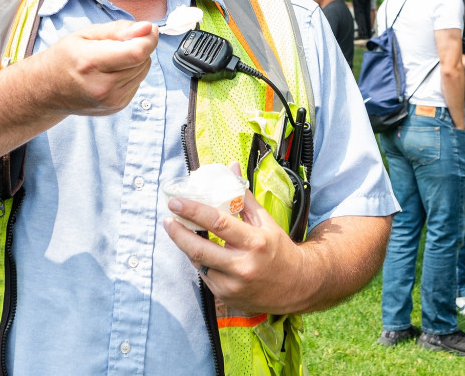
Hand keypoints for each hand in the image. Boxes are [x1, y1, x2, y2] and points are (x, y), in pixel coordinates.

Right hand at [32, 20, 157, 116]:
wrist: (48, 89)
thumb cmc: (66, 56)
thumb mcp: (86, 33)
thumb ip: (119, 29)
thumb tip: (147, 28)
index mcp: (91, 62)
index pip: (137, 52)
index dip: (149, 38)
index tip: (148, 28)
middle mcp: (102, 86)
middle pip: (143, 61)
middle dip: (141, 46)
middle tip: (122, 41)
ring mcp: (110, 100)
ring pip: (143, 72)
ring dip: (137, 60)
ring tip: (114, 57)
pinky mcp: (116, 107)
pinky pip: (137, 83)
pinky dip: (131, 73)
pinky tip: (112, 71)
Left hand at [164, 163, 303, 314]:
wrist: (296, 286)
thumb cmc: (278, 249)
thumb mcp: (265, 221)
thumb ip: (243, 196)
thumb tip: (230, 167)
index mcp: (254, 242)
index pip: (218, 223)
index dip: (194, 211)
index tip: (176, 202)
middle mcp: (242, 266)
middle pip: (200, 250)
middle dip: (178, 233)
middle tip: (167, 219)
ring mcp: (233, 285)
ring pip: (199, 263)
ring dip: (186, 246)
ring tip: (178, 231)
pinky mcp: (226, 297)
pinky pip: (205, 276)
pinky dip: (200, 262)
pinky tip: (199, 251)